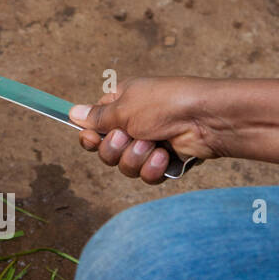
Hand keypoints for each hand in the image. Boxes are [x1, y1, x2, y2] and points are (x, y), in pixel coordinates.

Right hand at [68, 77, 226, 184]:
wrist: (206, 119)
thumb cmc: (165, 104)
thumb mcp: (124, 107)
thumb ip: (97, 117)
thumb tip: (72, 113)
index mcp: (121, 104)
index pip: (94, 126)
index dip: (90, 137)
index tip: (91, 139)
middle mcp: (133, 124)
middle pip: (106, 151)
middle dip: (115, 149)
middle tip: (128, 137)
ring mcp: (149, 144)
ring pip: (124, 166)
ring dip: (136, 158)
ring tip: (153, 145)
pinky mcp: (164, 161)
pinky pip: (145, 175)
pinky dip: (153, 168)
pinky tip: (165, 156)